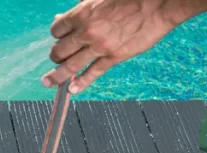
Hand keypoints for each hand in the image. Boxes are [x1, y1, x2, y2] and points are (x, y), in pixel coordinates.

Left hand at [42, 0, 191, 93]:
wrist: (158, 4)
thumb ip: (80, 11)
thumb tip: (61, 19)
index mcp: (81, 14)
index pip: (56, 30)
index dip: (57, 35)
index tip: (60, 38)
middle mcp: (87, 32)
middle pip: (60, 50)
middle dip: (55, 56)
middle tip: (56, 58)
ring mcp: (99, 47)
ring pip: (70, 65)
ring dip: (57, 75)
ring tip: (48, 82)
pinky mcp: (114, 57)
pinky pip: (93, 73)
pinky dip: (81, 83)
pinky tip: (72, 89)